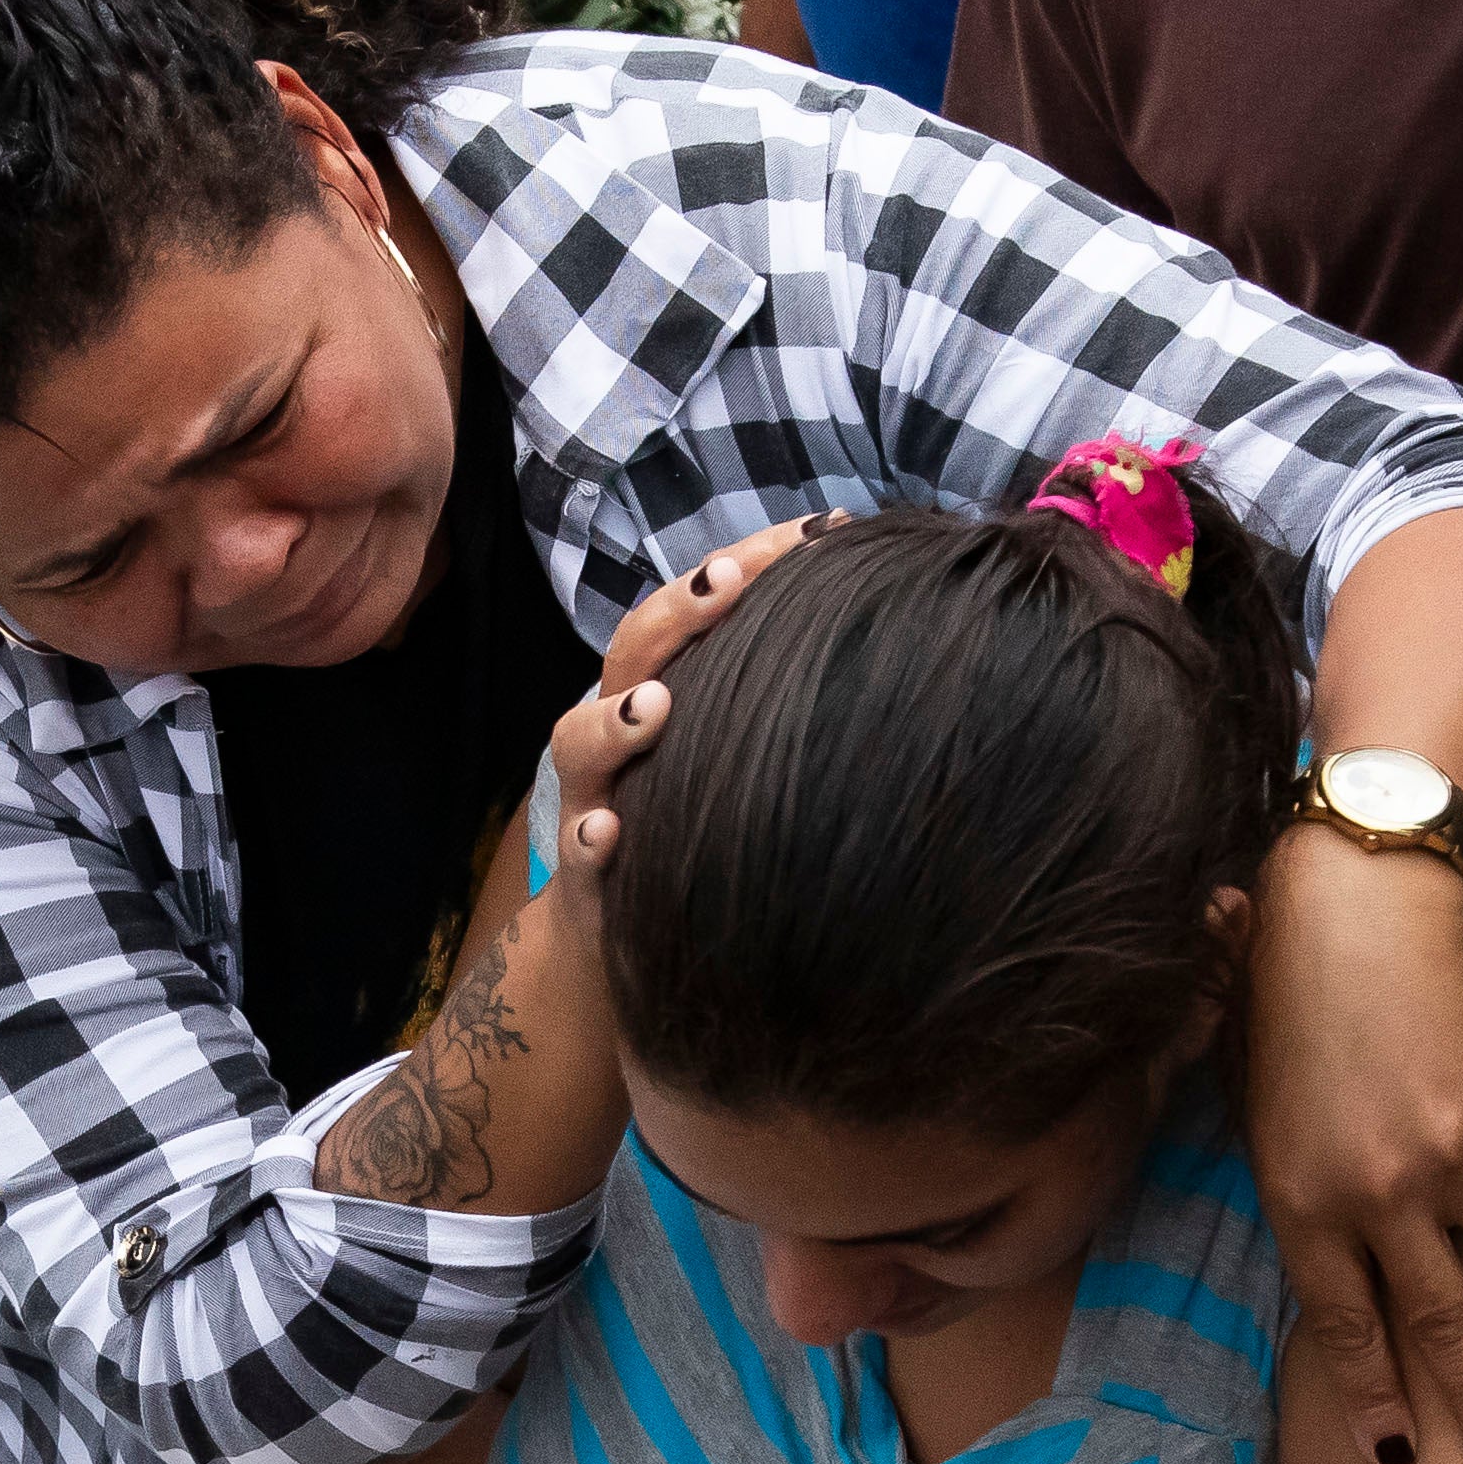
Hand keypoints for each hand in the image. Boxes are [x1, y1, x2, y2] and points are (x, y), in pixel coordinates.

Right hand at [543, 516, 836, 910]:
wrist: (622, 936)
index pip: (702, 605)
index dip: (756, 560)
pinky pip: (579, 855)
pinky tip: (610, 832)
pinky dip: (591, 842)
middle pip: (635, 651)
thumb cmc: (697, 825)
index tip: (827, 527)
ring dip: (614, 721)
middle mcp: (620, 731)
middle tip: (728, 578)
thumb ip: (778, 689)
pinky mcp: (587, 876)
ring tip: (654, 706)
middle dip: (680, 612)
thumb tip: (882, 620)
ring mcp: (595, 797)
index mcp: (663, 686)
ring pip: (580, 745)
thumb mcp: (733, 750)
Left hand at [1247, 832, 1462, 1463]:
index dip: (1375, 1398)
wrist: (1349, 913)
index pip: (1347, 1328)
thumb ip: (1288, 1193)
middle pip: (1442, 1318)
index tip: (1399, 1462)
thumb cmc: (1279, 1006)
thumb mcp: (1252, 1111)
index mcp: (1304, 1204)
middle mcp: (1383, 1194)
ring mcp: (1454, 1153)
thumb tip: (1316, 1275)